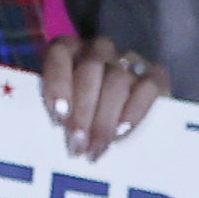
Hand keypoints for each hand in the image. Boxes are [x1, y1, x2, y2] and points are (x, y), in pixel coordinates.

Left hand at [31, 37, 167, 156]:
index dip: (58, 82)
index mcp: (70, 49)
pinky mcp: (156, 75)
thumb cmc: (82, 118)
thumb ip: (56, 113)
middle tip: (77, 145)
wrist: (126, 121)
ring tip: (96, 148)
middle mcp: (99, 49)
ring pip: (118, 79)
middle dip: (83, 110)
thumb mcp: (64, 111)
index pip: (61, 52)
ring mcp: (129, 59)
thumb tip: (42, 135)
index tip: (58, 117)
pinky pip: (148, 88)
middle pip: (91, 68)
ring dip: (105, 118)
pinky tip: (120, 135)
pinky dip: (133, 113)